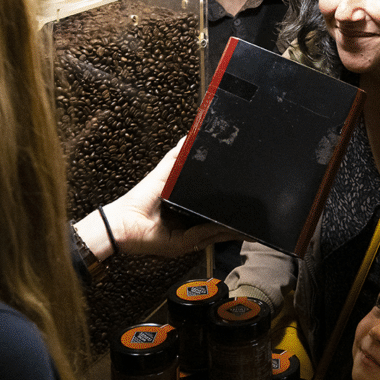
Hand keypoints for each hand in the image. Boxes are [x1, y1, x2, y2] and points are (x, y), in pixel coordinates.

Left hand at [102, 138, 241, 257]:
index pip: (216, 211)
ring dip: (236, 227)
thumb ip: (178, 155)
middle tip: (258, 212)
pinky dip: (221, 231)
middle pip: (222, 225)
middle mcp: (192, 226)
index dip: (232, 206)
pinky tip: (233, 225)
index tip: (249, 198)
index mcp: (190, 212)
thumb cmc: (140, 199)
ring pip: (219, 233)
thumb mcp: (165, 172)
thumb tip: (192, 134)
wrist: (121, 222)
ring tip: (253, 222)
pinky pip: (206, 237)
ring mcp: (190, 238)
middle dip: (239, 220)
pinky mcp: (184, 244)